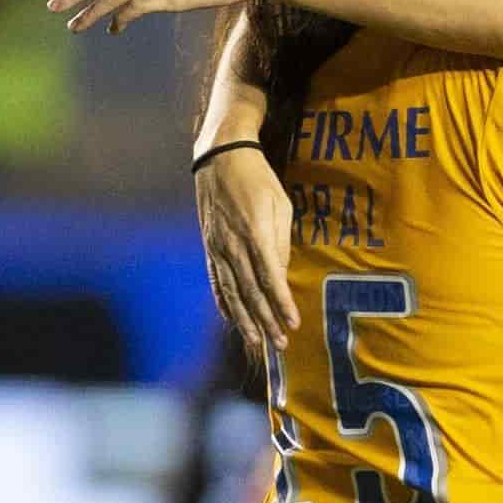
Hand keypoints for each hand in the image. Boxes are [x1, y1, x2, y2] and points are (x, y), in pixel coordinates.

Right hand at [197, 145, 295, 354]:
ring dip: (245, 320)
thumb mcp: (280, 205)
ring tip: (256, 341)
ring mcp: (218, 247)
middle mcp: (233, 245)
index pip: (270, 278)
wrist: (221, 158)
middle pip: (250, 292)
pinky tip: (231, 318)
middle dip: (266, 320)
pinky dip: (223, 302)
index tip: (293, 324)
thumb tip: (280, 274)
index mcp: (255, 234)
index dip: (281, 304)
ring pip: (231, 292)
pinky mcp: (208, 246)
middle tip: (279, 343)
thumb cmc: (258, 179)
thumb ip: (280, 242)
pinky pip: (216, 280)